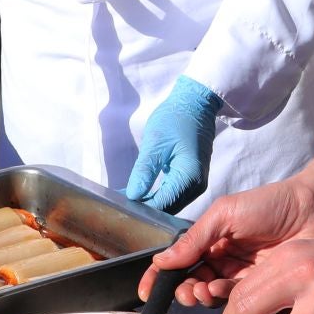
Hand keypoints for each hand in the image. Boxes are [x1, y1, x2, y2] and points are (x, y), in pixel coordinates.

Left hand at [125, 77, 221, 213]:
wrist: (195, 105)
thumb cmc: (175, 118)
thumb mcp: (155, 143)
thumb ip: (144, 171)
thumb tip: (133, 196)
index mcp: (189, 177)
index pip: (161, 204)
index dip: (140, 208)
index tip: (119, 208)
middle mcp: (196, 186)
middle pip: (167, 208)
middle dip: (144, 208)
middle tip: (117, 205)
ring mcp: (196, 184)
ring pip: (170, 204)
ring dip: (149, 203)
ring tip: (125, 200)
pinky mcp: (192, 180)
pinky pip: (173, 195)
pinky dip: (157, 196)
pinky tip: (139, 193)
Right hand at [139, 173, 313, 307]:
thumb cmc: (270, 204)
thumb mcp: (225, 214)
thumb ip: (194, 239)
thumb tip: (162, 261)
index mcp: (210, 239)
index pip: (178, 261)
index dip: (160, 277)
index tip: (147, 291)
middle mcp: (224, 260)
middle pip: (193, 283)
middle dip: (186, 290)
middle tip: (190, 290)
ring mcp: (243, 276)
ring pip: (215, 297)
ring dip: (206, 297)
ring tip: (210, 290)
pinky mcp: (264, 290)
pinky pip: (242, 304)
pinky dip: (231, 306)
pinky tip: (229, 298)